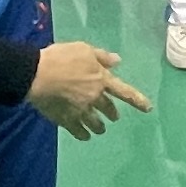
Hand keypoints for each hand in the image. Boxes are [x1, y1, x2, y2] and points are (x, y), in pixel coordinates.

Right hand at [25, 42, 151, 139]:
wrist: (37, 74)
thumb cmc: (61, 58)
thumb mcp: (84, 49)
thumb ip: (102, 57)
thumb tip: (118, 61)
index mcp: (102, 80)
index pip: (125, 92)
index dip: (138, 100)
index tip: (148, 109)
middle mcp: (95, 98)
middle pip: (108, 109)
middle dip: (112, 113)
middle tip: (114, 117)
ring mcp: (81, 111)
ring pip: (95, 123)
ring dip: (99, 127)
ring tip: (100, 129)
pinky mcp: (66, 120)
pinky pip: (78, 131)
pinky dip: (83, 135)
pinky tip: (85, 136)